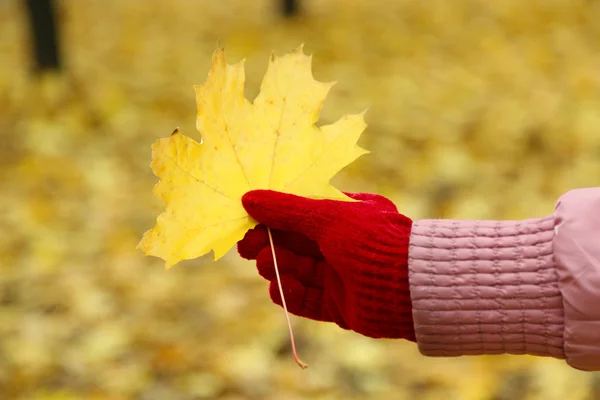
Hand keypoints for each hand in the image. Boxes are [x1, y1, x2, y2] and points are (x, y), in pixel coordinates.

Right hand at [237, 190, 415, 340]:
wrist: (408, 286)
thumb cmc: (370, 239)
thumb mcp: (327, 216)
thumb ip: (287, 209)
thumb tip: (249, 197)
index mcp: (344, 216)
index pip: (301, 213)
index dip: (273, 216)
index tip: (247, 217)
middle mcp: (341, 245)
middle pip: (295, 244)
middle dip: (270, 243)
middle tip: (246, 245)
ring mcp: (340, 276)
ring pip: (297, 271)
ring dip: (277, 267)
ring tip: (264, 264)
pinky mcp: (338, 306)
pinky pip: (306, 300)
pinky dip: (289, 294)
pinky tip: (277, 288)